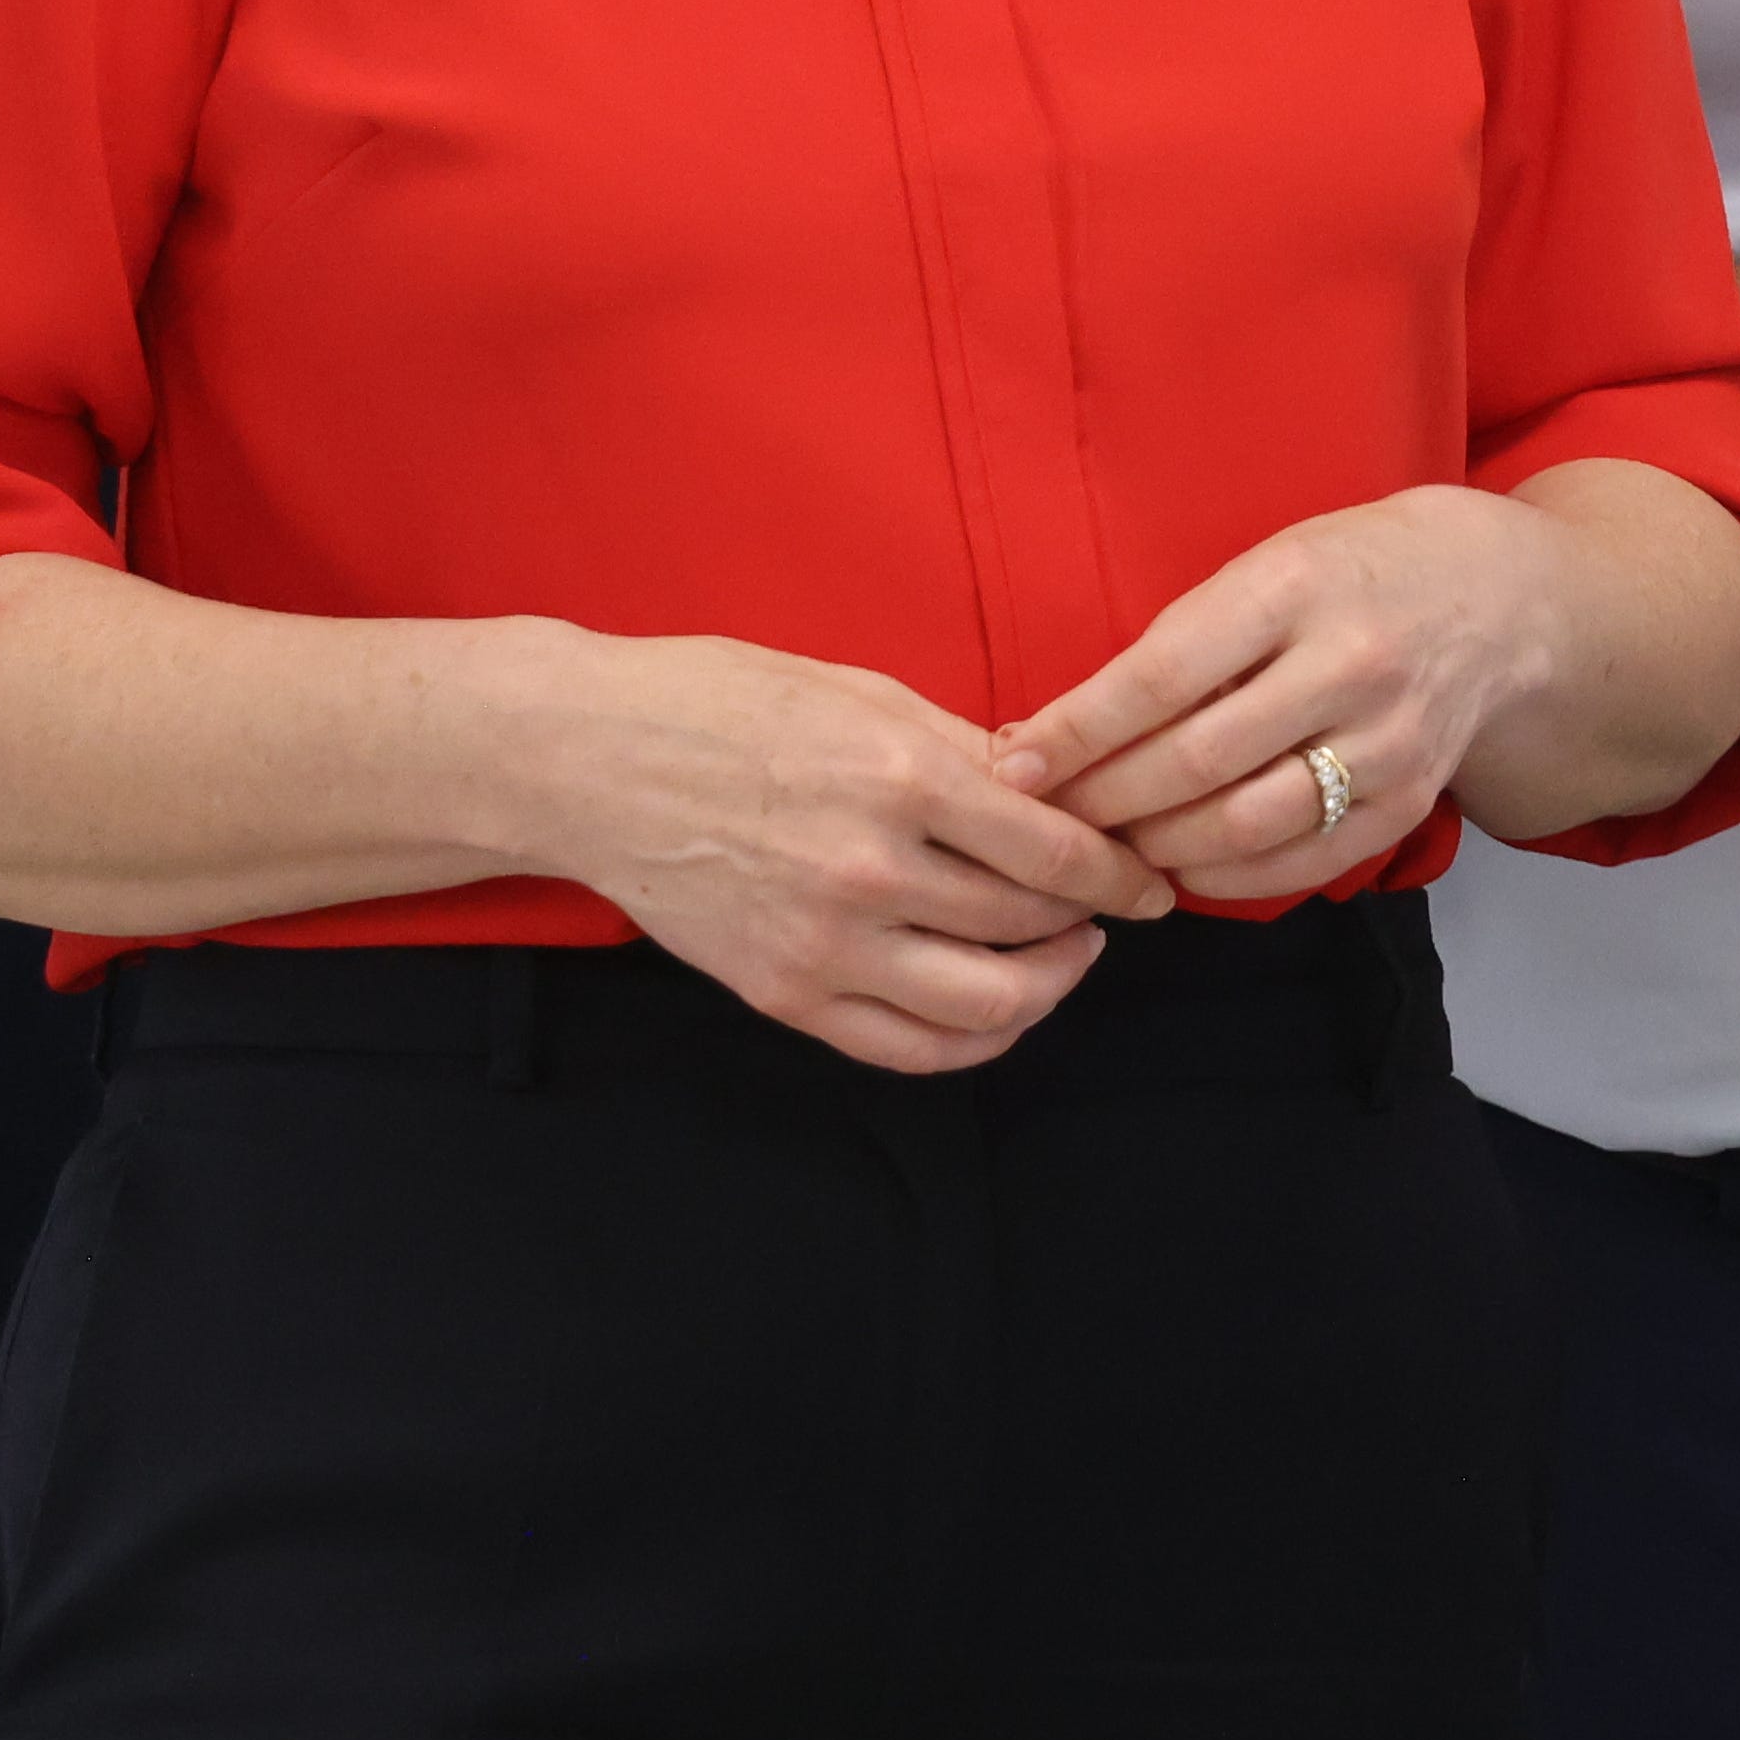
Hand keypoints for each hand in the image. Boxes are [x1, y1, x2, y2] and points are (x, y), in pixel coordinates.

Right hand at [540, 632, 1174, 1073]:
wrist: (589, 761)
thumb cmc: (719, 703)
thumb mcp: (858, 691)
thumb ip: (963, 749)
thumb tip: (1054, 787)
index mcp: (902, 776)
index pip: (1057, 851)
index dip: (1123, 874)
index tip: (1150, 880)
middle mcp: (872, 870)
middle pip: (1032, 925)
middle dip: (1090, 921)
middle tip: (1107, 908)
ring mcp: (826, 944)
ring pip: (988, 1004)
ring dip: (1048, 987)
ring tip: (1062, 957)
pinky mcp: (785, 994)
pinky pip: (910, 1048)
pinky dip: (976, 1040)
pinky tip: (998, 1007)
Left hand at [998, 487, 1592, 904]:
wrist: (1496, 600)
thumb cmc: (1350, 574)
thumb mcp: (1268, 566)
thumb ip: (1184, 640)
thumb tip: (1060, 731)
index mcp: (1296, 586)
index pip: (1163, 674)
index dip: (1079, 730)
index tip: (1015, 764)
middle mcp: (1349, 664)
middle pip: (1196, 761)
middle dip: (1103, 801)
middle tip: (1045, 819)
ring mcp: (1387, 741)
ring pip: (1243, 825)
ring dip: (1154, 848)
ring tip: (1102, 847)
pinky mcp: (1409, 803)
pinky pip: (1297, 864)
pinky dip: (1221, 879)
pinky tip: (1176, 867)